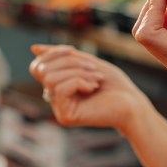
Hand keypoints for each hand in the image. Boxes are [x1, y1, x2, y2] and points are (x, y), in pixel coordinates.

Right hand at [29, 45, 148, 132]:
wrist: (132, 103)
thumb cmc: (113, 84)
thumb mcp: (85, 62)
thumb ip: (62, 56)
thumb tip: (34, 49)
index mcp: (57, 85)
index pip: (38, 66)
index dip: (53, 53)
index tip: (73, 50)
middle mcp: (54, 98)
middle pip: (44, 70)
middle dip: (69, 61)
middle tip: (93, 68)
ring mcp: (59, 109)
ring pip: (50, 79)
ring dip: (76, 72)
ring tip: (95, 78)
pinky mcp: (65, 117)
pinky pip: (59, 89)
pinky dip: (78, 81)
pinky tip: (93, 87)